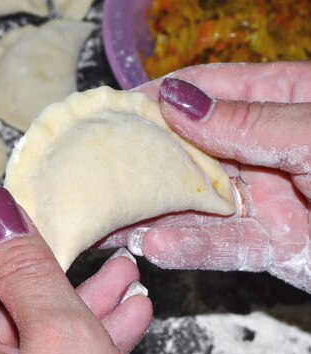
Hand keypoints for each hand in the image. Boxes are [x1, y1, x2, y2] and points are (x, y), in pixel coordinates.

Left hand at [0, 187, 151, 353]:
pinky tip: (125, 322)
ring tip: (126, 281)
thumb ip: (28, 270)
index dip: (10, 242)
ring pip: (36, 341)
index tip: (41, 216)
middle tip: (95, 250)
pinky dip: (86, 348)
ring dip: (84, 309)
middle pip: (6, 309)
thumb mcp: (59, 334)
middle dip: (61, 278)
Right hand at [103, 62, 310, 291]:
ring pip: (194, 202)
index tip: (107, 112)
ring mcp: (264, 197)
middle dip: (137, 159)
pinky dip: (190, 249)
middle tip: (87, 170)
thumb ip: (253, 122)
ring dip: (148, 212)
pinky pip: (223, 246)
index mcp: (279, 101)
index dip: (153, 99)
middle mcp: (262, 148)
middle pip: (186, 149)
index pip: (204, 91)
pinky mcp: (270, 243)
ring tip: (104, 218)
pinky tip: (156, 247)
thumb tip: (180, 102)